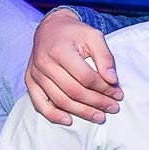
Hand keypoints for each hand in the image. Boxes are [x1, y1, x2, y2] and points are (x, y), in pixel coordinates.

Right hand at [25, 8, 122, 126]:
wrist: (50, 28)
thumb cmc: (74, 33)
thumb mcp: (94, 36)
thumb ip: (105, 57)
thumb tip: (112, 80)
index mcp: (60, 50)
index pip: (85, 77)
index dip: (104, 88)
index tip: (118, 94)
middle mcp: (44, 63)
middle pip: (73, 91)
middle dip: (96, 102)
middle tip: (113, 108)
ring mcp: (35, 74)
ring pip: (60, 100)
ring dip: (81, 112)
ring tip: (99, 116)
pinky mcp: (30, 81)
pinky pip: (39, 104)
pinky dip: (53, 115)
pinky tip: (69, 121)